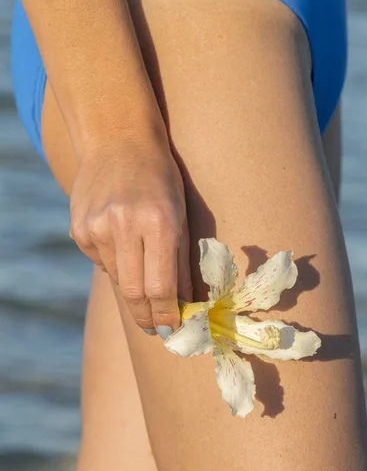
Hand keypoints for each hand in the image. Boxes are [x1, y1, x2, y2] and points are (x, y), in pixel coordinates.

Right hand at [69, 138, 192, 337]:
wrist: (118, 140)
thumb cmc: (160, 178)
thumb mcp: (180, 215)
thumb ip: (180, 262)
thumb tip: (182, 305)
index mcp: (158, 222)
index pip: (161, 287)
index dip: (167, 315)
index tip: (172, 330)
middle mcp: (124, 226)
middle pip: (134, 292)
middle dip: (147, 316)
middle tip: (156, 328)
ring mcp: (96, 228)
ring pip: (117, 280)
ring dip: (133, 288)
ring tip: (143, 276)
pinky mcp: (79, 229)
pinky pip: (100, 262)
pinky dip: (115, 264)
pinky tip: (122, 244)